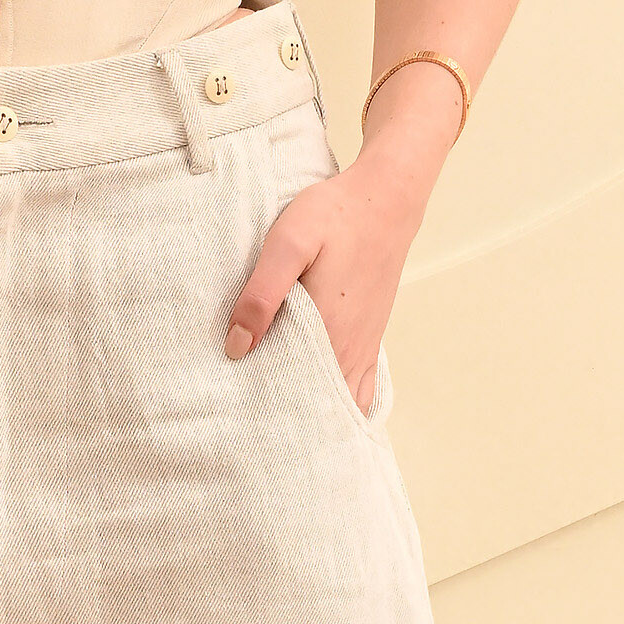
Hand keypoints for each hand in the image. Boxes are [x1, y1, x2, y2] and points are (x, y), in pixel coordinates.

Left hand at [223, 134, 437, 419]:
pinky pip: (360, 388)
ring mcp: (364, 345)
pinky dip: (340, 402)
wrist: (387, 198)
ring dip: (313, 411)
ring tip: (279, 419)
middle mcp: (350, 348)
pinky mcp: (371, 336)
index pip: (294, 395)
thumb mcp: (286, 243)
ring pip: (341, 401)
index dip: (267, 411)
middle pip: (318, 406)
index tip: (239, 419)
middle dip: (287, 419)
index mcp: (327, 331)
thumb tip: (237, 348)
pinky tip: (317, 403)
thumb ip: (261, 294)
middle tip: (249, 426)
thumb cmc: (334, 215)